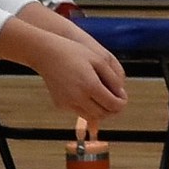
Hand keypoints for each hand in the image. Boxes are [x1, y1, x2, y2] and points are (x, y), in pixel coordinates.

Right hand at [0, 18, 126, 120]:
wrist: (46, 54)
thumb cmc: (75, 52)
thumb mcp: (99, 60)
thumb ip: (113, 78)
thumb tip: (120, 94)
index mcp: (90, 85)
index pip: (113, 104)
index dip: (121, 102)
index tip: (123, 96)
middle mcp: (78, 97)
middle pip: (103, 114)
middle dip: (112, 109)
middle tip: (116, 100)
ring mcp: (67, 103)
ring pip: (91, 116)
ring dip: (101, 111)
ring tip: (105, 99)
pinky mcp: (60, 105)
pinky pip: (79, 112)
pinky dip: (87, 108)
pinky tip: (89, 96)